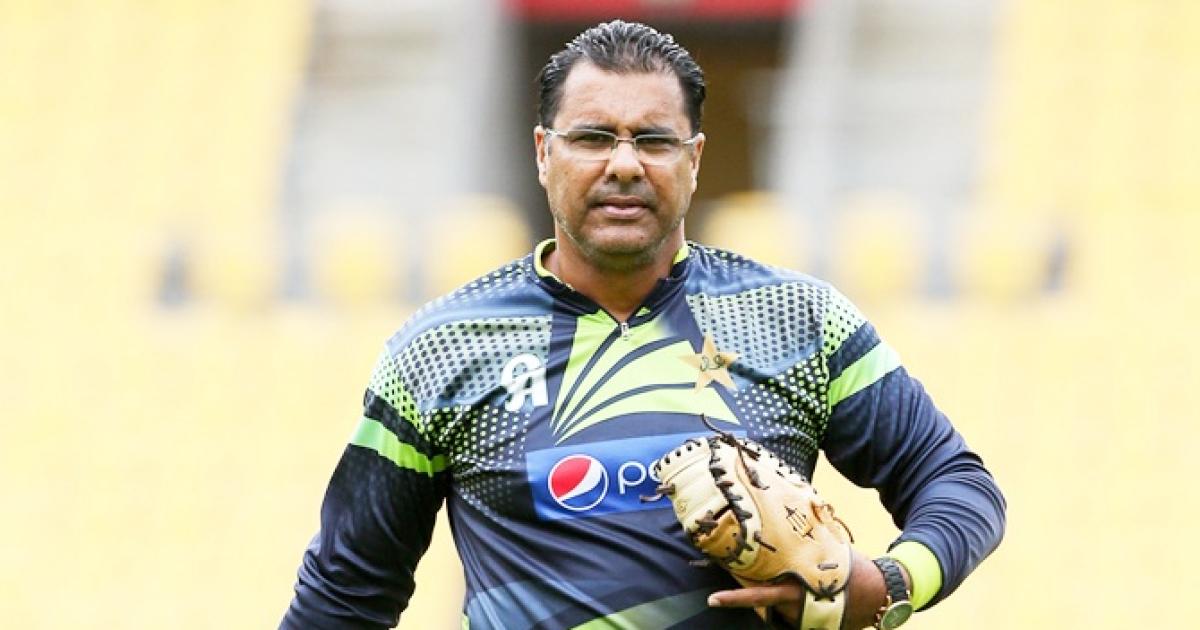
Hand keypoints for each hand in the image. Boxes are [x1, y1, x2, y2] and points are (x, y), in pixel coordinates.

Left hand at [707, 549, 906, 628]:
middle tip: (765, 582)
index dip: (734, 598)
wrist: (882, 593)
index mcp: (795, 589)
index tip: (712, 599)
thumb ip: (799, 553)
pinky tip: (821, 599)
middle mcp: (796, 609)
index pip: (758, 595)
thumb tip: (781, 537)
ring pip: (781, 613)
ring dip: (788, 601)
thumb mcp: (824, 554)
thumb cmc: (852, 568)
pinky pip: (796, 619)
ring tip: (815, 588)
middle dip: (761, 592)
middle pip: (766, 602)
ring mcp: (805, 623)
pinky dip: (801, 610)